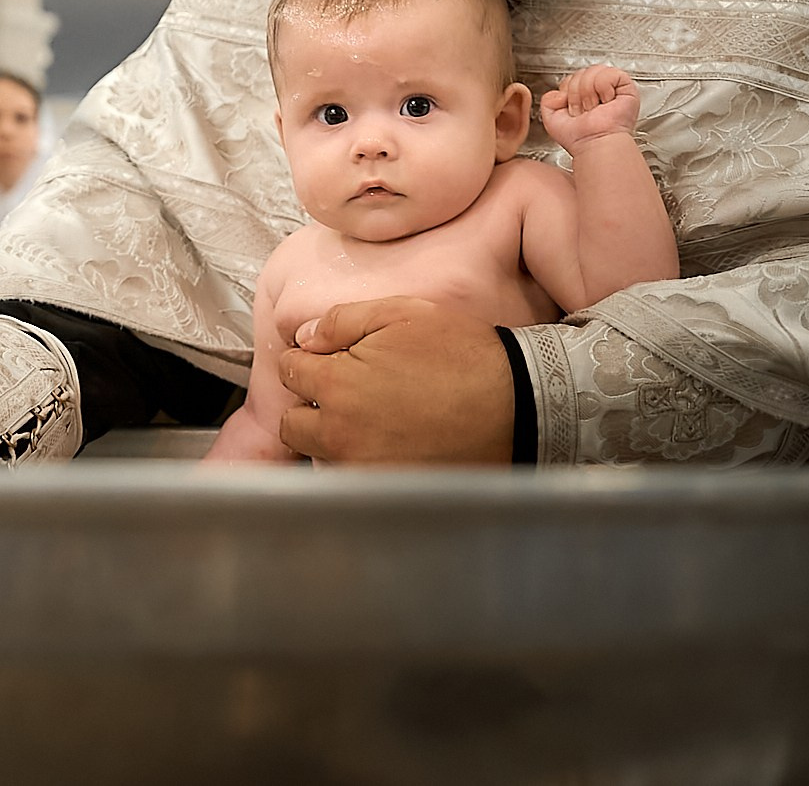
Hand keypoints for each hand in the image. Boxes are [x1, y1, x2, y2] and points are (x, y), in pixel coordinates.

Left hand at [277, 297, 513, 463]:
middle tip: (348, 393)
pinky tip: (389, 446)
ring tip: (373, 422)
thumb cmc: (463, 356)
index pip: (289, 372)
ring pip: (319, 456)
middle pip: (291, 423)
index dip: (309, 361)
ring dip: (332, 439)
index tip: (330, 361)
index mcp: (336, 386)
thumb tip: (305, 338)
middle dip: (310, 405)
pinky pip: (350, 481)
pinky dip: (359, 465)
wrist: (518, 405)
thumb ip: (341, 321)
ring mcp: (361, 470)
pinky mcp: (386, 494)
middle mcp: (340, 435)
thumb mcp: (402, 315)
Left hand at [540, 65, 640, 152]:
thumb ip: (548, 100)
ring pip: (593, 71)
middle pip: (581, 72)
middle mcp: (599, 90)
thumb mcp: (552, 118)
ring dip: (588, 93)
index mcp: (585, 95)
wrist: (593, 143)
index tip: (573, 111)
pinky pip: (608, 74)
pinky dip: (602, 88)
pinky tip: (606, 102)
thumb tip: (560, 92)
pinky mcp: (626, 87)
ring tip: (594, 107)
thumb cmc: (578, 138)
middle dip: (577, 94)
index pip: (572, 78)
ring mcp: (613, 88)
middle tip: (584, 111)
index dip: (568, 92)